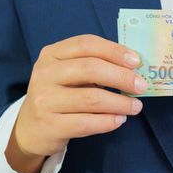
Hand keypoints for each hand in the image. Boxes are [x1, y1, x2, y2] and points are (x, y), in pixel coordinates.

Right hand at [5, 34, 146, 172]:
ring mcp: (44, 100)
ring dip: (120, 102)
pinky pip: (86, 123)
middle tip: (141, 86)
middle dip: (121, 77)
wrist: (31, 128)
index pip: (86, 44)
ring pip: (91, 98)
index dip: (114, 51)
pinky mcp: (49, 125)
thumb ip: (95, 65)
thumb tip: (134, 67)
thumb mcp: (70, 72)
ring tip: (135, 106)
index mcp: (52, 53)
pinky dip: (107, 121)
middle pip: (90, 68)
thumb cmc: (60, 94)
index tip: (137, 61)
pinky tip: (119, 120)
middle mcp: (45, 73)